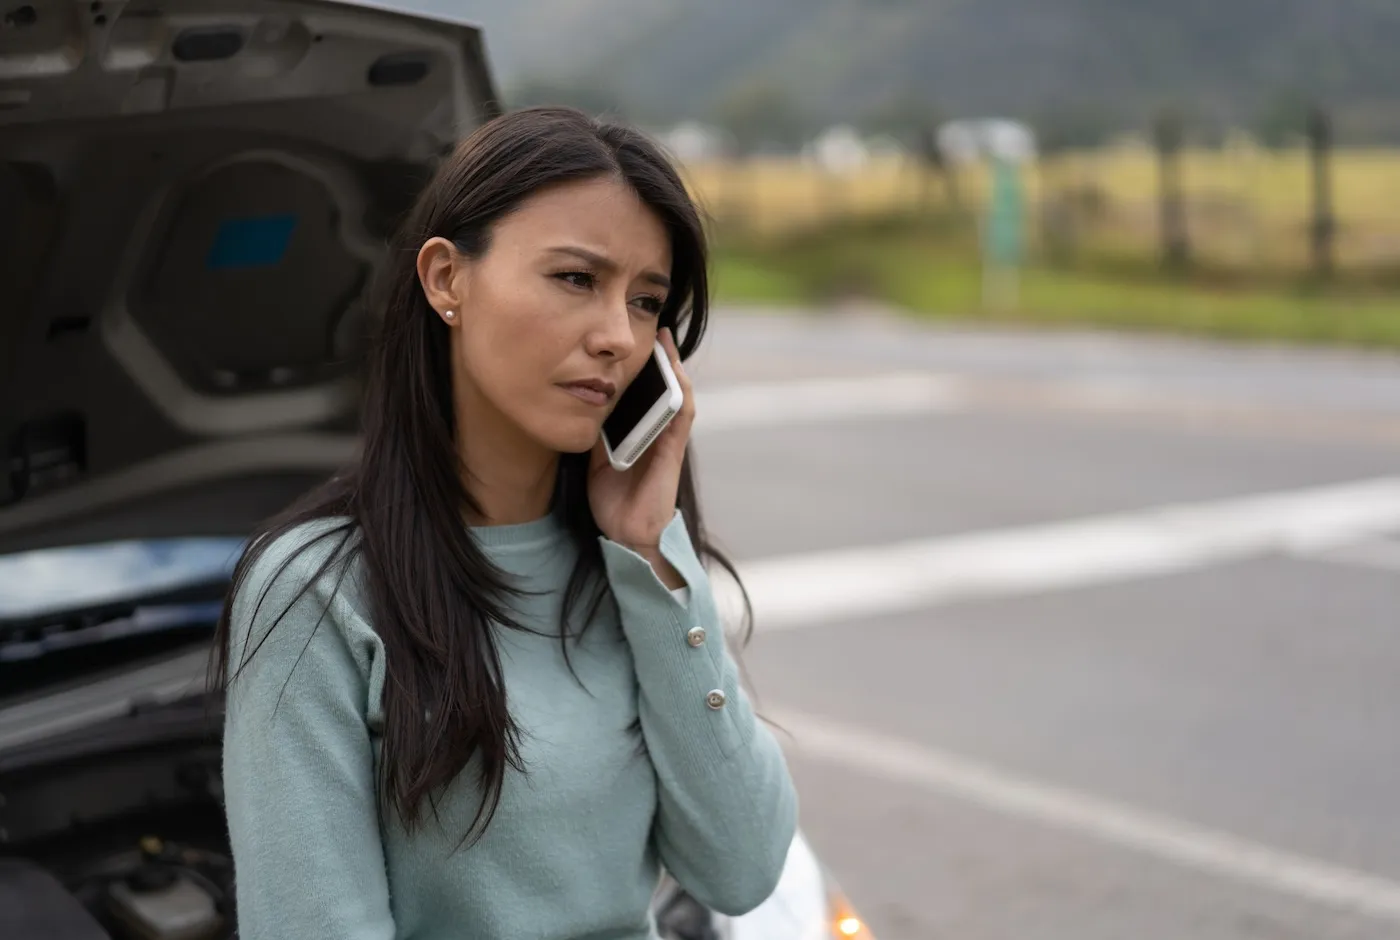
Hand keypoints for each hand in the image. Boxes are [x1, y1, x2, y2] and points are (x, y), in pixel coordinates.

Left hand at [589, 327, 694, 581]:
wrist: (627, 535)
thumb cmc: (614, 500)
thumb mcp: (598, 458)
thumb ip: (598, 433)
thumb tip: (581, 405)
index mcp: (641, 434)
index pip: (646, 393)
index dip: (644, 367)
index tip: (637, 340)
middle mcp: (659, 434)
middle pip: (664, 389)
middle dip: (662, 358)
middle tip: (656, 328)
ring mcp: (669, 442)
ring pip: (678, 396)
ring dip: (674, 368)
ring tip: (665, 341)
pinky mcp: (673, 453)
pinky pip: (681, 417)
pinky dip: (679, 393)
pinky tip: (674, 372)